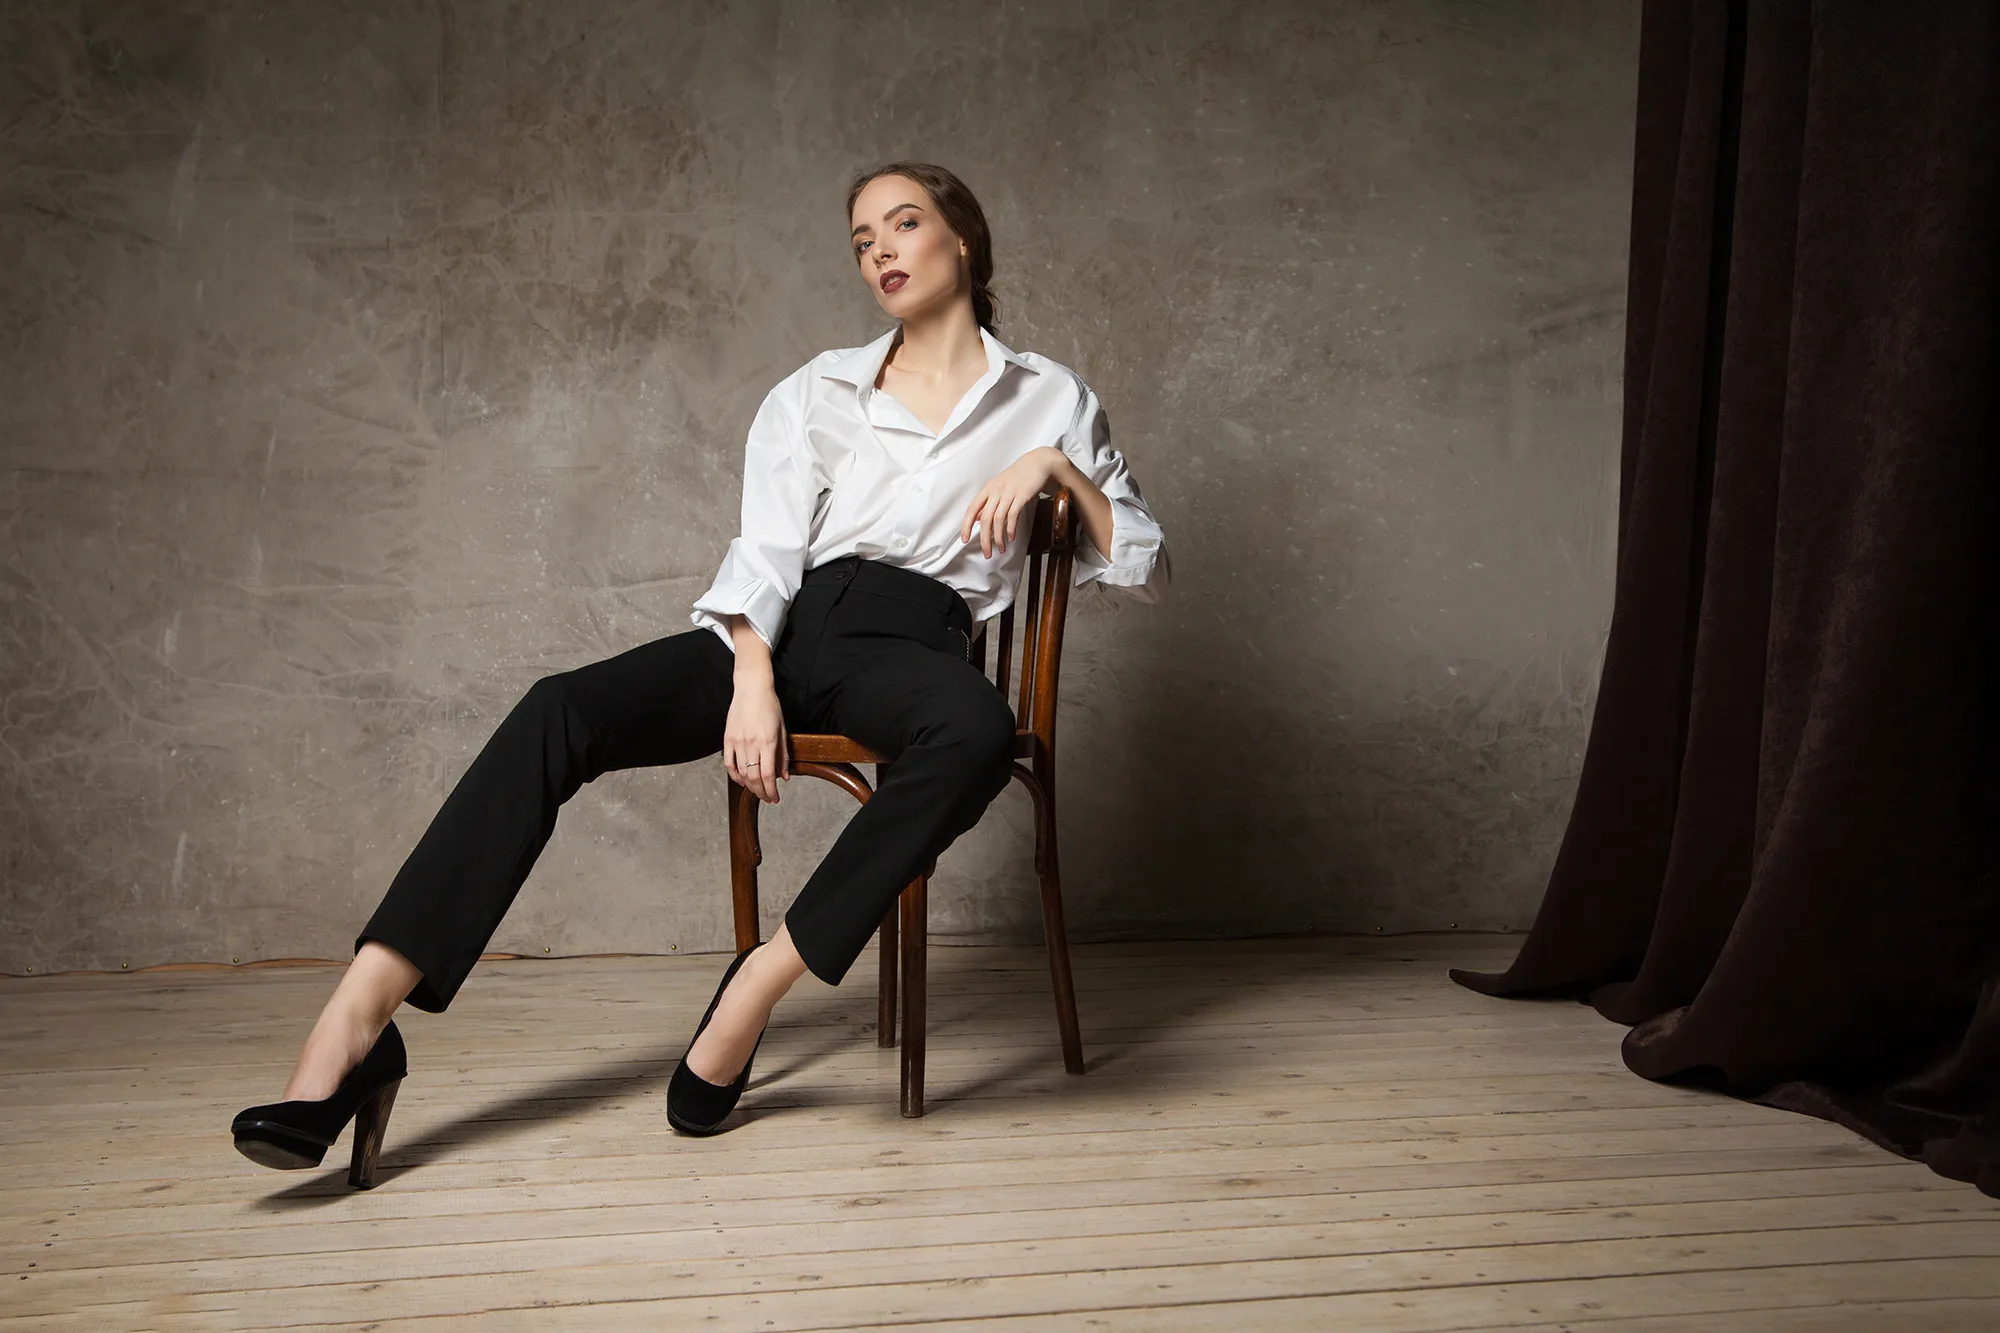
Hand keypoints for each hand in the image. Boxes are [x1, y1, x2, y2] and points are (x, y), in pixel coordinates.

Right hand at [723, 680, 789, 802]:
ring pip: (741, 773)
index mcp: (768, 741)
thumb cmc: (770, 706)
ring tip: (756, 790)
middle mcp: (751, 743)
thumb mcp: (782, 730)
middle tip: (767, 798)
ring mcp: (737, 741)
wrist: (751, 688)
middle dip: (761, 792)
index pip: (767, 775)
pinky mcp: (727, 738)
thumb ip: (783, 755)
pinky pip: (728, 763)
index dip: (771, 791)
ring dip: (749, 786)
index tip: (775, 798)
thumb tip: (784, 777)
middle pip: (753, 778)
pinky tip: (741, 780)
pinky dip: (735, 775)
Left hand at [961, 446, 1066, 557]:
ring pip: (998, 519)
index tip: (964, 539)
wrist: (1038, 462)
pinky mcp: (1022, 495)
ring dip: (998, 537)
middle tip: (987, 553)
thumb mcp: (999, 487)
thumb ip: (989, 503)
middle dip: (985, 539)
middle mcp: (996, 491)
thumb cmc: (1019, 476)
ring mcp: (1009, 492)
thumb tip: (978, 518)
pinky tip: (1011, 537)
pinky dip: (1011, 528)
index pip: (972, 509)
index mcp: (988, 489)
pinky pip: (1013, 515)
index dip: (966, 525)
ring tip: (1001, 548)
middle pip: (985, 519)